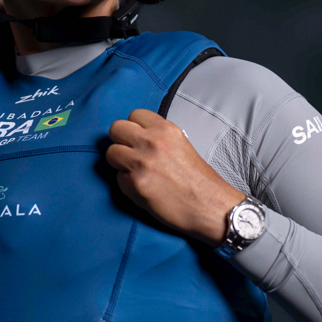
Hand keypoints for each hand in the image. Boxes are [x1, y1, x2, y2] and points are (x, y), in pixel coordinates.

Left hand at [106, 109, 245, 244]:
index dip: (134, 128)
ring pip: (111, 153)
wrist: (210, 206)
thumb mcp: (181, 144)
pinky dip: (127, 184)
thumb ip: (158, 137)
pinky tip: (144, 188)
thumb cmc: (199, 180)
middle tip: (131, 154)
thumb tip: (136, 137)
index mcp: (166, 129)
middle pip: (116, 128)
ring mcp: (142, 162)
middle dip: (120, 141)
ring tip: (136, 172)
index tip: (138, 138)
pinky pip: (118, 178)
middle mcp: (152, 142)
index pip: (134, 115)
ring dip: (120, 163)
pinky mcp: (135, 184)